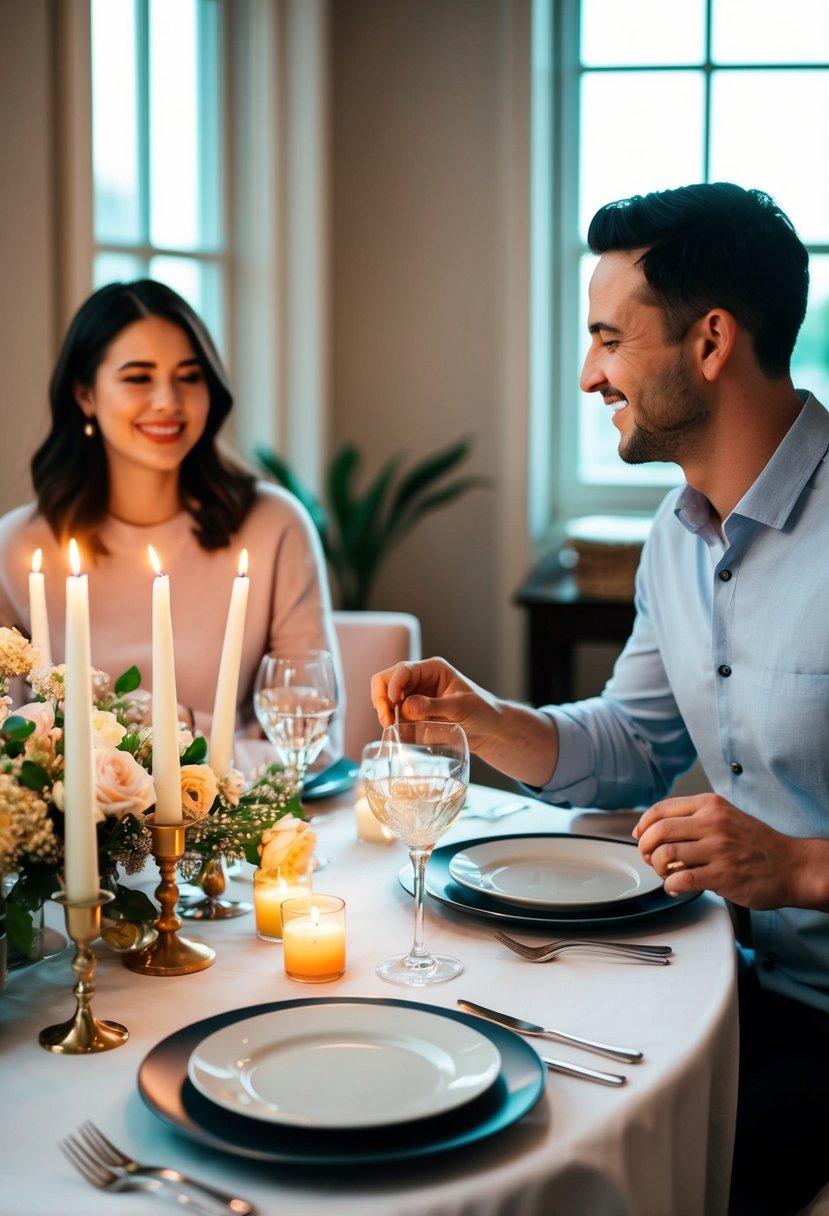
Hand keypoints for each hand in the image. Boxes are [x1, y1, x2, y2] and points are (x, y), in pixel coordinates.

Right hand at [371, 657, 560, 784]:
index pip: (402, 670)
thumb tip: (407, 707)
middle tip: (386, 720)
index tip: (393, 703)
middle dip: (381, 699)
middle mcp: (419, 681)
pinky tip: (399, 734)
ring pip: (386, 701)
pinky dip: (393, 725)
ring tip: (393, 729)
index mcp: (431, 669)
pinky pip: (395, 717)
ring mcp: (414, 698)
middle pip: (385, 681)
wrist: (490, 730)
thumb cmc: (482, 711)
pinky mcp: (413, 715)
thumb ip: (434, 706)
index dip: (392, 685)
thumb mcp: (460, 707)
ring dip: (386, 714)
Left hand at [633, 793, 807, 909]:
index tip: (640, 836)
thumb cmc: (756, 844)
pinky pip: (681, 880)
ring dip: (658, 868)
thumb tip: (656, 831)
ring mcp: (718, 849)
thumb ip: (695, 820)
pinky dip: (671, 886)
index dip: (643, 825)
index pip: (662, 809)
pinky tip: (676, 888)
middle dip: (646, 848)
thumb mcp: (726, 817)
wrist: (791, 865)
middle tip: (650, 858)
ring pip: (666, 855)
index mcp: (711, 805)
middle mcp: (713, 823)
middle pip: (659, 831)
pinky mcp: (723, 875)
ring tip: (666, 874)